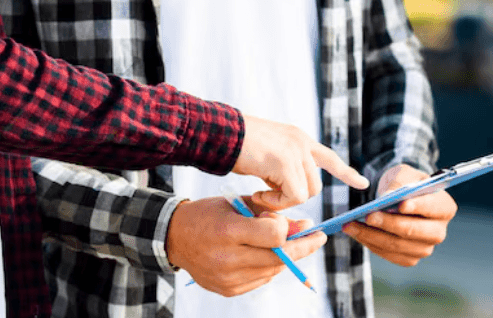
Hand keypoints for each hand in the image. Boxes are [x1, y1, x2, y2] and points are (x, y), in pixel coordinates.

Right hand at [166, 196, 326, 296]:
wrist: (174, 237)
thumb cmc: (208, 214)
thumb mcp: (237, 203)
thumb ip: (269, 213)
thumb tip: (303, 225)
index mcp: (228, 231)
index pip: (275, 236)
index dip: (291, 229)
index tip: (302, 223)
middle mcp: (227, 258)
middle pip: (279, 257)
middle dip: (302, 247)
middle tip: (318, 237)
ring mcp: (227, 278)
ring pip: (272, 270)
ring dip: (286, 257)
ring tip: (291, 243)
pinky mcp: (228, 290)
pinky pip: (260, 280)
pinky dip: (268, 267)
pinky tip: (266, 254)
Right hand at [233, 115, 368, 209]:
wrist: (219, 133)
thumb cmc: (234, 145)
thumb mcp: (267, 153)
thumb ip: (282, 166)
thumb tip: (287, 189)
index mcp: (298, 138)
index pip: (329, 157)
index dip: (346, 173)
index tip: (363, 183)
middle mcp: (301, 142)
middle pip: (315, 185)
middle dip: (294, 197)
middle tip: (265, 196)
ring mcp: (295, 151)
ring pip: (306, 193)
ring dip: (283, 201)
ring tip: (259, 194)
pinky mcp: (285, 162)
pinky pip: (293, 196)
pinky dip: (276, 202)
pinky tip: (257, 194)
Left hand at [343, 164, 456, 266]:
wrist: (400, 199)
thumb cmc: (404, 183)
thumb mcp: (403, 174)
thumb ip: (397, 183)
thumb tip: (386, 198)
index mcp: (444, 207)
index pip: (433, 208)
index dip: (418, 207)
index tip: (401, 204)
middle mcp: (439, 231)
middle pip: (414, 231)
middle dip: (388, 224)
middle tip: (368, 215)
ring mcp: (425, 248)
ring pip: (398, 245)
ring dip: (372, 235)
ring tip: (351, 225)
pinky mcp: (410, 258)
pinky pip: (390, 255)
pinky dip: (371, 244)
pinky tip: (356, 233)